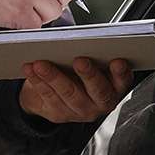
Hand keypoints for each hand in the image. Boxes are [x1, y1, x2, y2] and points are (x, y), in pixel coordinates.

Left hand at [18, 57, 132, 123]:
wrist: (55, 92)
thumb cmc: (76, 69)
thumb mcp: (90, 61)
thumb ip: (93, 53)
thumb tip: (84, 39)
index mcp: (114, 86)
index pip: (123, 80)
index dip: (121, 73)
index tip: (117, 61)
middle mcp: (101, 102)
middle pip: (98, 91)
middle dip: (89, 75)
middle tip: (80, 60)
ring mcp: (81, 111)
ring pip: (69, 94)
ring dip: (54, 77)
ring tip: (41, 63)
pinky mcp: (61, 115)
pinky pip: (49, 98)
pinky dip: (39, 82)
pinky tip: (31, 70)